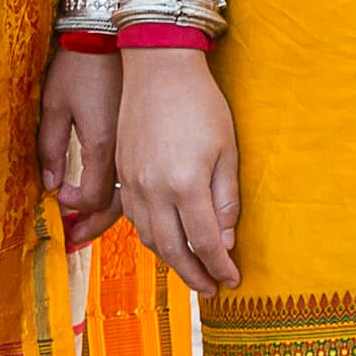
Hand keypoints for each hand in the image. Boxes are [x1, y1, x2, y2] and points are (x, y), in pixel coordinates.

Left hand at [38, 47, 122, 248]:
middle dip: (94, 224)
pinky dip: (129, 194)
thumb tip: (50, 184)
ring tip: (94, 225)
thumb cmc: (82, 64)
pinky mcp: (146, 139)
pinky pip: (142, 178)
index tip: (61, 201)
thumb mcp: (55, 103)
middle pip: (115, 206)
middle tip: (76, 237)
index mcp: (101, 144)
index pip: (90, 197)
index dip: (74, 206)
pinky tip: (118, 197)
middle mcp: (125, 153)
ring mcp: (140, 147)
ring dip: (113, 214)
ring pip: (134, 195)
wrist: (122, 35)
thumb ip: (50, 146)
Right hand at [113, 47, 240, 294]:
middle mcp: (154, 190)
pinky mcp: (122, 172)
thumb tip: (225, 241)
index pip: (205, 243)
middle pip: (172, 250)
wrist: (158, 66)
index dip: (221, 267)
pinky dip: (151, 236)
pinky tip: (166, 238)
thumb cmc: (201, 104)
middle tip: (211, 289)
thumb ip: (225, 199)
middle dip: (194, 275)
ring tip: (191, 270)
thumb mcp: (226, 150)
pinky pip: (133, 217)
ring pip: (148, 238)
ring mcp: (133, 182)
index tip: (233, 280)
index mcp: (185, 185)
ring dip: (170, 260)